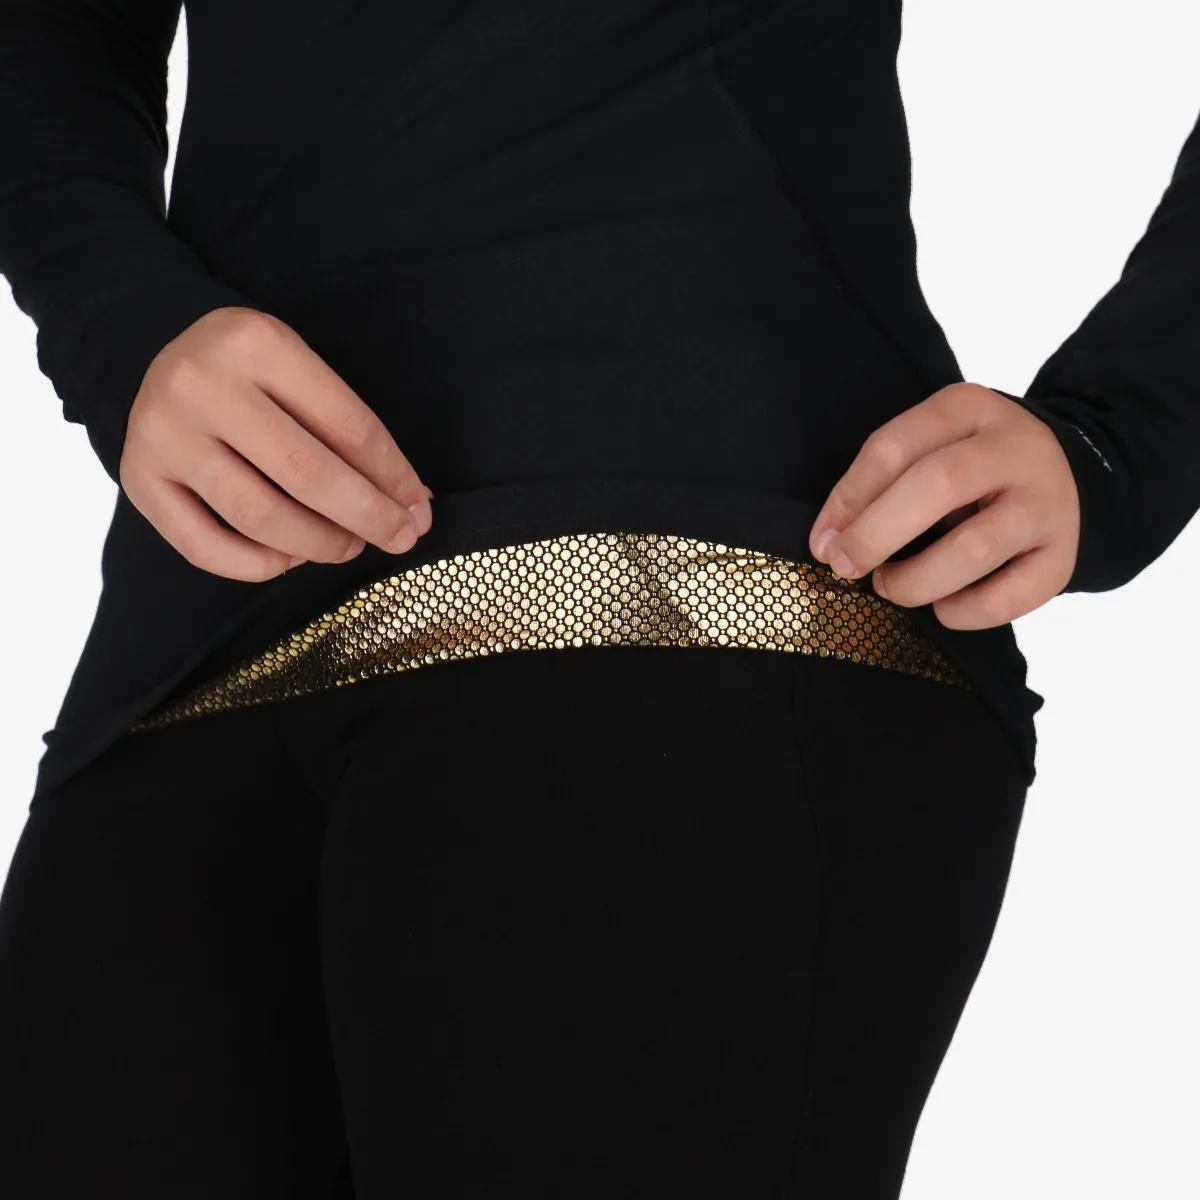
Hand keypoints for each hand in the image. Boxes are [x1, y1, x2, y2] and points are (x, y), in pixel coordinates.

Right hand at [119, 306, 432, 581]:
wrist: (148, 350)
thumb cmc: (246, 371)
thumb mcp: (297, 368)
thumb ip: (348, 428)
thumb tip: (410, 502)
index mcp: (258, 343)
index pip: (348, 424)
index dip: (392, 477)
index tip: (418, 510)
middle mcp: (204, 387)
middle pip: (306, 474)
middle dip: (366, 516)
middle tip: (398, 538)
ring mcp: (164, 435)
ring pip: (259, 515)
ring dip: (318, 544)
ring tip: (347, 546)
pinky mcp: (138, 478)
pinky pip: (203, 546)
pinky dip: (257, 565)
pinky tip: (288, 559)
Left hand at [807, 382, 1080, 629]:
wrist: (1061, 476)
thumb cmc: (970, 470)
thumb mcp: (927, 449)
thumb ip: (878, 484)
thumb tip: (827, 544)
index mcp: (968, 408)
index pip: (895, 447)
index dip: (849, 499)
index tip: (822, 542)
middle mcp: (1016, 447)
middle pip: (938, 485)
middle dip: (876, 535)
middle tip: (846, 567)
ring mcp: (1047, 502)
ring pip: (975, 546)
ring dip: (917, 579)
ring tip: (891, 587)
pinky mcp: (1064, 555)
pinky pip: (1009, 597)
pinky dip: (963, 612)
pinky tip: (943, 607)